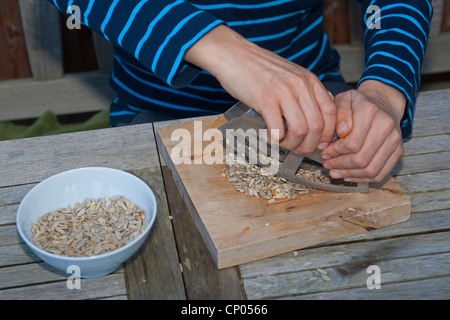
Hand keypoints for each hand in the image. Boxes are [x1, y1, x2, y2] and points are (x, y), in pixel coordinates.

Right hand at [185, 25, 336, 153]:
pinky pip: (277, 130)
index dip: (328, 133)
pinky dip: (274, 140)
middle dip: (308, 145)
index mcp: (309, 80)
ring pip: (300, 131)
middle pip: (317, 126)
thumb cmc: (259, 68)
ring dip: (291, 144)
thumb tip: (313, 121)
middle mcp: (300, 85)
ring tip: (281, 142)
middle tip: (297, 148)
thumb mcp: (290, 75)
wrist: (233, 55)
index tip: (318, 143)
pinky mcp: (265, 100)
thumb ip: (303, 93)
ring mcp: (283, 92)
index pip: (331, 112)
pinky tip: (267, 136)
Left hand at [320, 80, 405, 182]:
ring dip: (350, 174)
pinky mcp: (398, 151)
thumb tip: (340, 132)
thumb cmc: (357, 104)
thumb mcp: (342, 100)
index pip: (351, 143)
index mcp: (370, 112)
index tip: (324, 153)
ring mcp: (395, 140)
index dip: (335, 152)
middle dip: (340, 165)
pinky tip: (348, 176)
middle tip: (327, 165)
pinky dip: (362, 179)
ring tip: (335, 172)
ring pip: (370, 169)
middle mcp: (386, 126)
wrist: (381, 103)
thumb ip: (338, 113)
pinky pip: (380, 173)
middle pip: (361, 158)